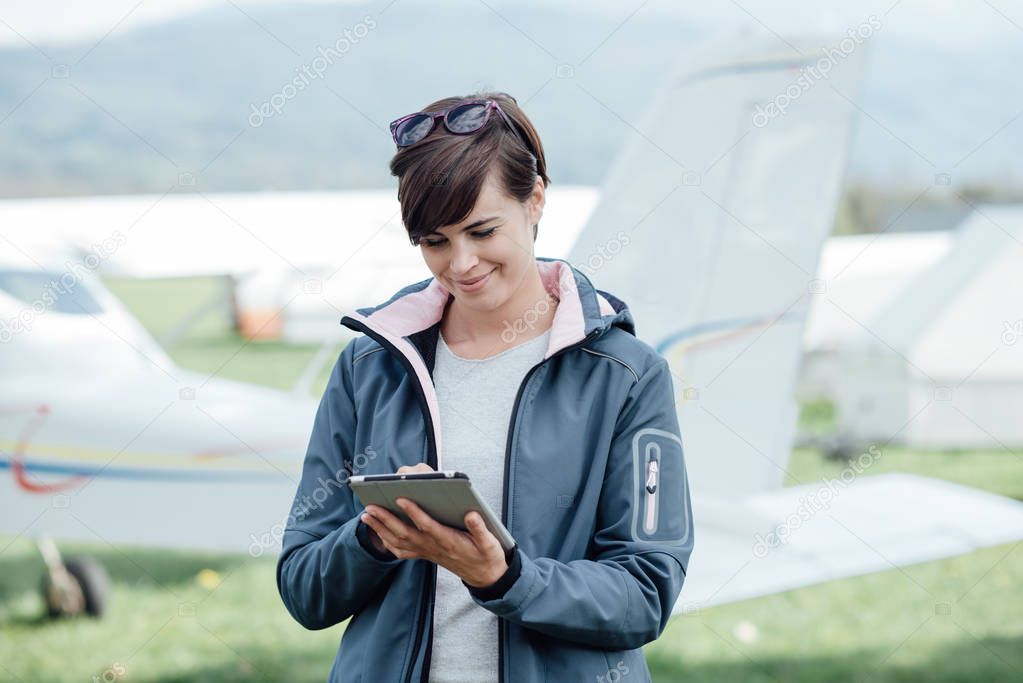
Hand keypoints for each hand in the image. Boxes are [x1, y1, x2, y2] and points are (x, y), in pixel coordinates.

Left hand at [359, 465, 507, 586]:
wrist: (483, 575)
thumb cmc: (485, 554)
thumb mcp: (489, 542)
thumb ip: (480, 529)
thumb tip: (471, 514)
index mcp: (449, 540)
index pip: (427, 525)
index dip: (413, 512)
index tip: (400, 498)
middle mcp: (433, 547)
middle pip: (405, 533)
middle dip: (386, 520)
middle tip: (370, 507)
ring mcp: (427, 552)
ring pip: (398, 542)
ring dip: (381, 529)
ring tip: (366, 515)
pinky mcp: (424, 554)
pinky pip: (401, 550)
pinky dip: (386, 541)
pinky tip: (377, 532)